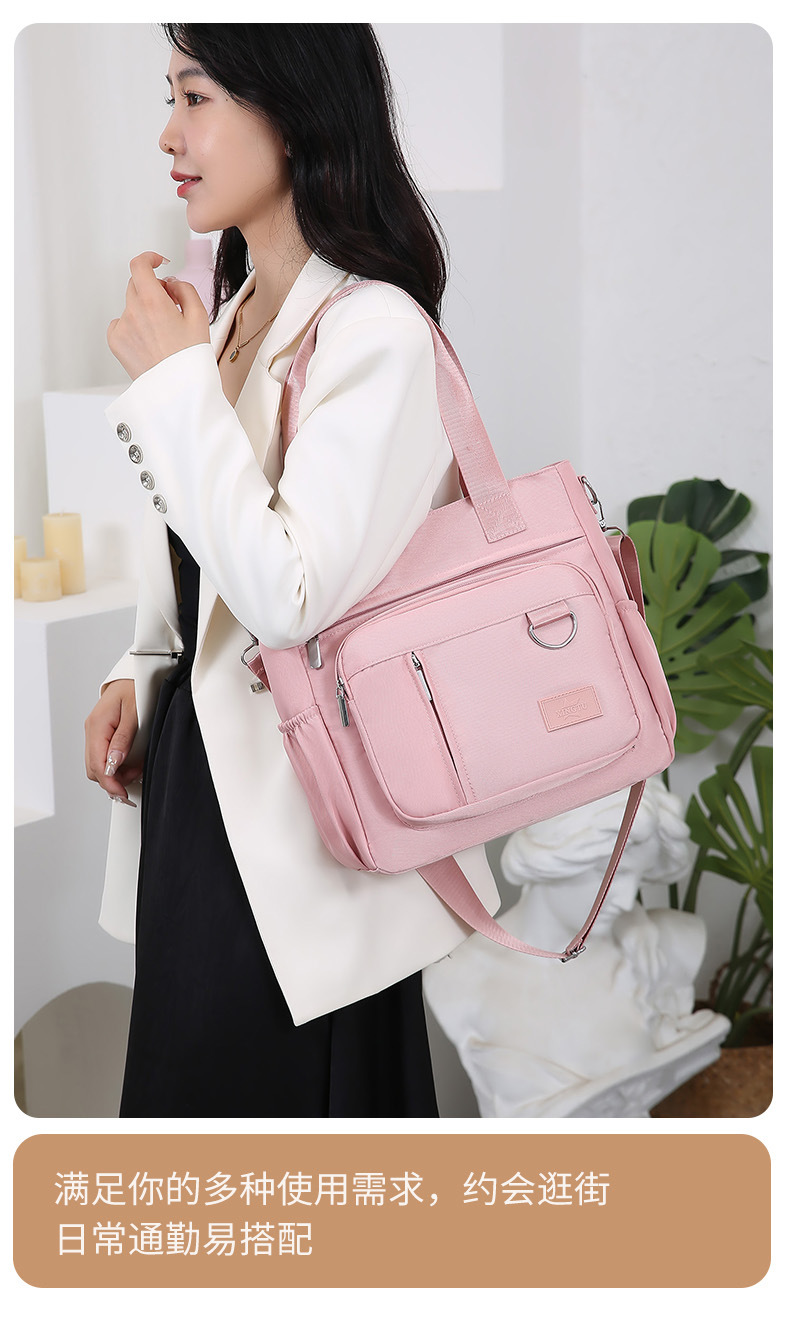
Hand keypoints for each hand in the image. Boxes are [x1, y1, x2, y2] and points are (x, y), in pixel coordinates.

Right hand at [84, 679, 142, 806]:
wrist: (135, 675)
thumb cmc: (136, 688)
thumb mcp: (135, 713)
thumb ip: (123, 738)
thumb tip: (114, 762)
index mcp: (97, 725)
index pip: (97, 764)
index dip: (110, 783)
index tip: (123, 793)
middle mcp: (92, 730)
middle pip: (94, 768)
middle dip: (113, 780)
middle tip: (135, 778)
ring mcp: (95, 732)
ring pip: (98, 765)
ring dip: (116, 773)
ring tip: (137, 769)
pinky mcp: (102, 734)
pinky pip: (103, 756)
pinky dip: (116, 765)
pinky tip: (131, 763)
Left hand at [107, 251, 209, 379]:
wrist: (178, 390)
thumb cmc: (190, 359)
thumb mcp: (199, 317)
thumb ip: (185, 290)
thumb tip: (172, 283)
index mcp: (153, 302)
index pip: (139, 265)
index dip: (149, 259)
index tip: (157, 263)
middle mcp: (133, 312)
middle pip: (136, 285)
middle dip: (152, 289)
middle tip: (170, 306)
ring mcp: (122, 327)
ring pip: (130, 305)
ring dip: (144, 309)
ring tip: (161, 332)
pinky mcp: (116, 342)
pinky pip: (120, 323)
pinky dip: (132, 325)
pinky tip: (148, 340)